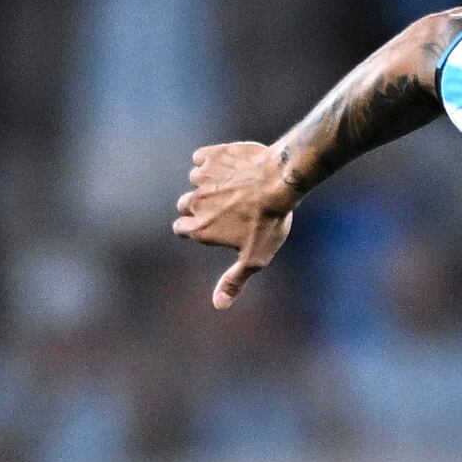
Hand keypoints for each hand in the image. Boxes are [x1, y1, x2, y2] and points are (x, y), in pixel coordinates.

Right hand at [173, 140, 300, 307]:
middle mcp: (195, 202)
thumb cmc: (269, 222)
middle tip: (227, 206)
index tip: (215, 226)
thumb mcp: (254, 258)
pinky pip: (201, 158)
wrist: (280, 181)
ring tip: (235, 186)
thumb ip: (234, 281)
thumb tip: (218, 305)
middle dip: (200, 206)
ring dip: (209, 183)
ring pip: (195, 181)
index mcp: (199, 228)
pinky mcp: (211, 155)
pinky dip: (212, 161)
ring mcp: (201, 178)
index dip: (196, 228)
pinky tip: (231, 167)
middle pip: (185, 204)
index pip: (180, 228)